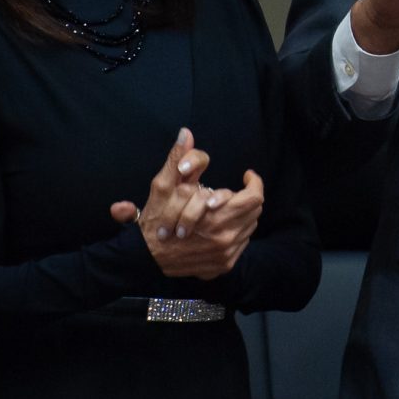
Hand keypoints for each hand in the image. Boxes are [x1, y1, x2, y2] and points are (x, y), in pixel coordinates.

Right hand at [111, 129, 261, 279]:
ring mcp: (226, 254)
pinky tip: (217, 228)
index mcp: (216, 217)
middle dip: (245, 197)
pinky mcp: (223, 265)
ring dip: (240, 215)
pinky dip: (235, 233)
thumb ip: (177, 160)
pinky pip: (241, 244)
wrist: (143, 259)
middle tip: (229, 193)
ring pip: (249, 227)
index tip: (247, 175)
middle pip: (255, 211)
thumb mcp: (162, 187)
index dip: (254, 182)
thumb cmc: (155, 221)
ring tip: (220, 209)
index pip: (255, 197)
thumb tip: (185, 133)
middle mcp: (226, 238)